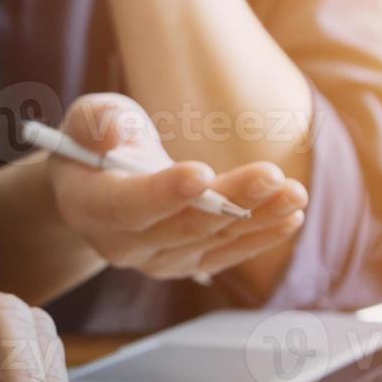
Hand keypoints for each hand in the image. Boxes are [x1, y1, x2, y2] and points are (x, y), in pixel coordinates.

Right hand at [48, 94, 306, 279]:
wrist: (98, 190)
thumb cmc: (95, 144)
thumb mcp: (86, 118)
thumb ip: (96, 121)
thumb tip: (115, 134)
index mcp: (91, 206)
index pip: (128, 205)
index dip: (165, 193)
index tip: (202, 173)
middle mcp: (123, 245)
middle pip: (182, 226)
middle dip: (230, 200)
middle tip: (271, 175)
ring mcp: (157, 260)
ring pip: (212, 241)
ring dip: (258, 218)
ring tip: (294, 193)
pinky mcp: (187, 263)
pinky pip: (227, 254)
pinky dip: (260, 237)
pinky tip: (291, 216)